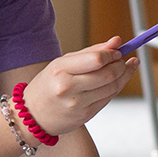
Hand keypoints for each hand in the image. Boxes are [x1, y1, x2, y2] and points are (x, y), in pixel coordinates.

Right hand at [19, 37, 138, 136]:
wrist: (32, 115)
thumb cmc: (48, 85)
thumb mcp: (63, 63)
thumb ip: (91, 52)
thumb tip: (117, 41)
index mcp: (60, 70)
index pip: (97, 59)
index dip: (112, 54)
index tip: (118, 51)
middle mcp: (68, 88)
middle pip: (108, 73)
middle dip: (121, 65)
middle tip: (123, 59)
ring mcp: (78, 104)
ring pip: (112, 87)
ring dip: (124, 75)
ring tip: (125, 67)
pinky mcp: (86, 115)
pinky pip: (108, 98)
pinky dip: (116, 87)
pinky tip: (118, 80)